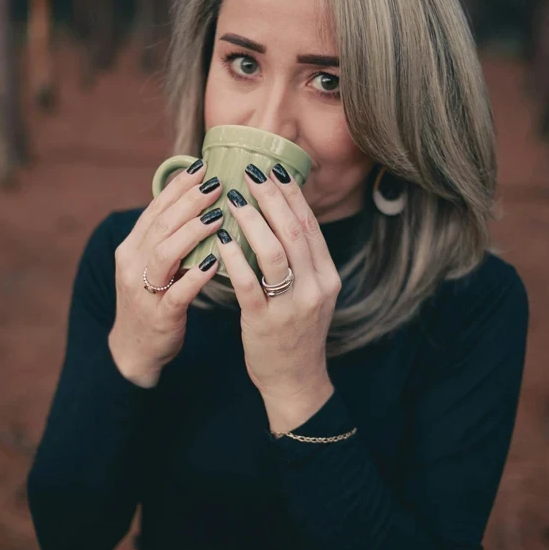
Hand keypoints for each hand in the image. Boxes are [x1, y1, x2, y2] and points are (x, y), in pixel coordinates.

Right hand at [109, 159, 223, 386]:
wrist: (135, 349)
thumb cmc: (152, 300)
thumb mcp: (152, 264)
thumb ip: (168, 235)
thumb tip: (195, 199)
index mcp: (132, 247)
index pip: (155, 209)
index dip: (178, 187)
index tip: (202, 168)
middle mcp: (133, 264)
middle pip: (161, 225)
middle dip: (189, 202)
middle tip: (217, 185)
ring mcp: (144, 291)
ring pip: (165, 253)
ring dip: (192, 232)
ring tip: (217, 217)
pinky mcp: (159, 315)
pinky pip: (178, 292)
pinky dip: (196, 275)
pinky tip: (216, 262)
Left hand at [214, 163, 339, 431]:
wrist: (295, 380)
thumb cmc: (295, 332)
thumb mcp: (310, 294)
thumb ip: (301, 260)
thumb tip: (281, 216)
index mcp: (327, 276)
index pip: (310, 226)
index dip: (291, 195)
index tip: (274, 169)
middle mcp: (315, 287)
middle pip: (295, 232)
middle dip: (272, 198)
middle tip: (250, 172)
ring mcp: (293, 305)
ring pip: (275, 253)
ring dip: (254, 222)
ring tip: (234, 199)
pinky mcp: (266, 322)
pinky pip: (249, 284)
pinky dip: (235, 258)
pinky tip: (221, 240)